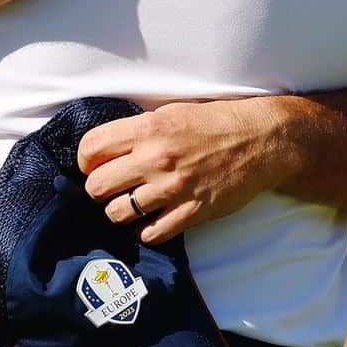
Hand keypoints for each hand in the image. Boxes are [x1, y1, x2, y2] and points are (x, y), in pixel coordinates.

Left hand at [79, 98, 288, 242]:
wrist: (261, 140)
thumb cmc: (214, 123)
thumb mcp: (170, 113)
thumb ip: (137, 131)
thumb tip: (104, 149)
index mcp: (148, 129)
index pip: (90, 149)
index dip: (85, 161)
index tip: (93, 166)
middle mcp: (156, 159)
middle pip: (97, 186)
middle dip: (98, 189)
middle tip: (110, 188)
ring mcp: (173, 188)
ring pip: (117, 213)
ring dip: (119, 211)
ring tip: (131, 204)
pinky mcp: (192, 211)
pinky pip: (150, 233)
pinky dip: (145, 230)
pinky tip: (152, 220)